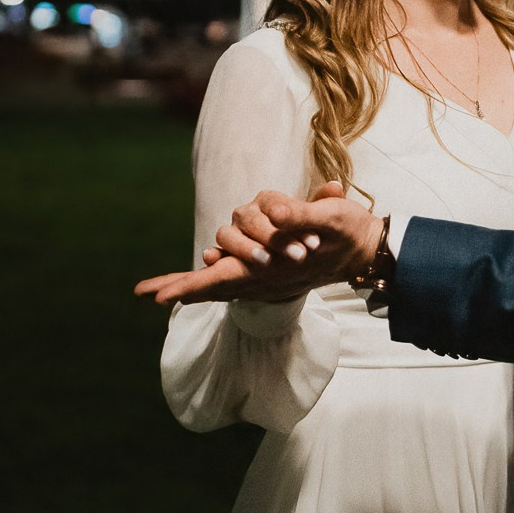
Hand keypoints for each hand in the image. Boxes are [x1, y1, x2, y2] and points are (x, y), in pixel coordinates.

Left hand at [134, 181, 384, 305]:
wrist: (368, 249)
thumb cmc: (349, 232)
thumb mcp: (332, 217)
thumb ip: (304, 214)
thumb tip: (278, 213)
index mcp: (274, 268)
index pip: (224, 279)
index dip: (191, 287)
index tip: (161, 299)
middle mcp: (265, 277)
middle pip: (213, 285)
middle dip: (179, 287)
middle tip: (145, 292)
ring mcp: (267, 275)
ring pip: (220, 281)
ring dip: (192, 282)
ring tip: (159, 289)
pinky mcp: (270, 269)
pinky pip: (234, 274)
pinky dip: (213, 275)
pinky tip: (204, 264)